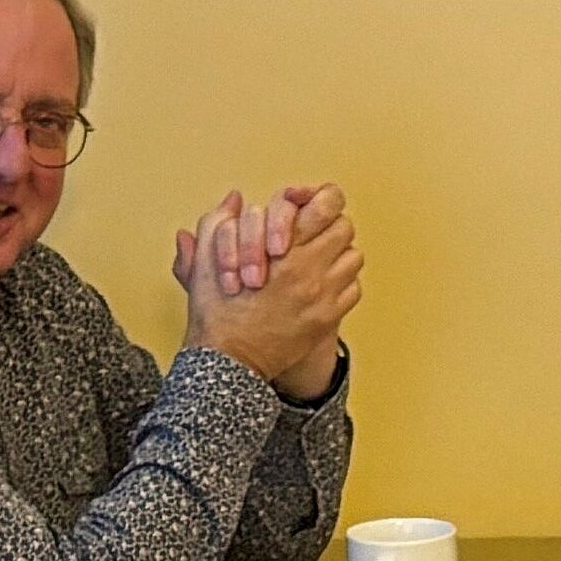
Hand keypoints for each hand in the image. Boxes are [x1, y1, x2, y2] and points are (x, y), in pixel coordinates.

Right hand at [183, 182, 360, 394]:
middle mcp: (310, 270)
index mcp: (284, 249)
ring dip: (336, 254)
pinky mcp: (328, 318)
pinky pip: (353, 289)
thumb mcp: (207, 259)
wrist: (229, 361)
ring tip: (315, 260)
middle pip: (343, 227)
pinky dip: (341, 284)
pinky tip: (319, 286)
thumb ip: (219, 222)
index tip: (306, 206)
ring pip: (352, 257)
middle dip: (326, 226)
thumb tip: (235, 199)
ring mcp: (323, 295)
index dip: (319, 199)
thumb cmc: (217, 313)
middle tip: (310, 233)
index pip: (326, 204)